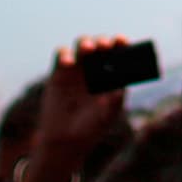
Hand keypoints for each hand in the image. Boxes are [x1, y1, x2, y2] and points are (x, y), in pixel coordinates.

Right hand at [10, 33, 134, 181]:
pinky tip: (68, 63)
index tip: (123, 42)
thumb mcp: (107, 115)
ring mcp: (77, 69)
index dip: (121, 44)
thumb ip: (115, 100)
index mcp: (111, 74)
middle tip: (105, 45)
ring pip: (81, 45)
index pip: (118, 53)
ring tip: (88, 49)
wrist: (66, 140)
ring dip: (85, 42)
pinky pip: (61, 55)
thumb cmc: (92, 126)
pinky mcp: (58, 73)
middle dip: (103, 42)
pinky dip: (64, 54)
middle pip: (100, 45)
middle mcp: (95, 67)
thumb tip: (122, 86)